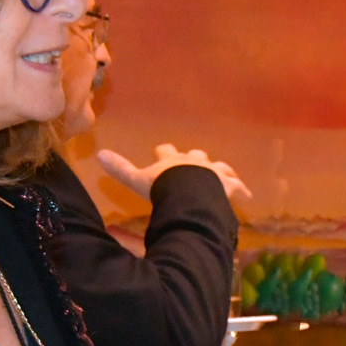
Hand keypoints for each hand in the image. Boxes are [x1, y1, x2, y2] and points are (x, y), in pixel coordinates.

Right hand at [98, 144, 251, 204]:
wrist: (190, 193)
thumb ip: (120, 169)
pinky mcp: (228, 185)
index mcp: (173, 161)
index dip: (163, 152)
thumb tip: (98, 155)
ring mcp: (213, 172)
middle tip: (192, 162)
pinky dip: (241, 189)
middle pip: (195, 154)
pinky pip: (237, 186)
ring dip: (219, 170)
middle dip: (193, 158)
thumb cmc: (163, 187)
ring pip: (219, 166)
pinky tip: (247, 194)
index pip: (166, 151)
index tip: (161, 151)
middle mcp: (194, 161)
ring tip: (222, 174)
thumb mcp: (137, 179)